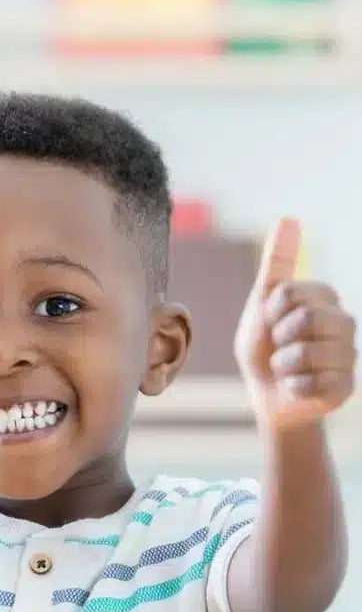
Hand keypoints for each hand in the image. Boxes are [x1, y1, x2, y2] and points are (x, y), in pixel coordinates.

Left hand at [235, 218, 356, 430]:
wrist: (266, 394)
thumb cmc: (264, 346)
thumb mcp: (263, 301)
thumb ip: (277, 263)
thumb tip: (289, 218)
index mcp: (326, 298)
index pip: (291, 293)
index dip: (271, 312)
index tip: (272, 322)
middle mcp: (344, 323)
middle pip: (306, 318)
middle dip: (279, 337)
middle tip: (280, 346)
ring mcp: (348, 355)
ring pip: (307, 353)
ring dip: (283, 364)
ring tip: (287, 368)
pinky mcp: (346, 386)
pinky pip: (311, 383)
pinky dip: (293, 387)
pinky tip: (297, 386)